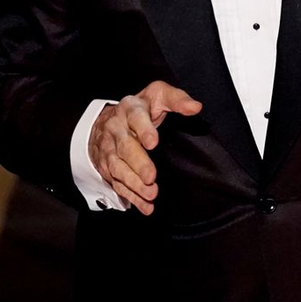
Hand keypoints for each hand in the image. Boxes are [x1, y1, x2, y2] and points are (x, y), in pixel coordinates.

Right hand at [88, 81, 201, 215]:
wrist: (105, 121)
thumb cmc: (139, 109)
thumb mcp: (157, 95)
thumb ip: (177, 99)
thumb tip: (195, 107)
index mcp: (130, 109)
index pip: (136, 117)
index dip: (144, 130)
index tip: (153, 142)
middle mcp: (116, 129)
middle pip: (126, 147)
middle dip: (138, 164)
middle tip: (151, 177)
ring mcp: (110, 149)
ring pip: (118, 168)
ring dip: (134, 184)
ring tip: (151, 194)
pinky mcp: (107, 167)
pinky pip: (118, 183)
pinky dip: (131, 197)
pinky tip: (145, 206)